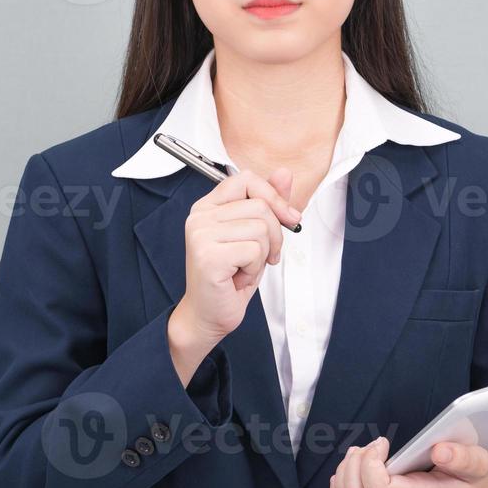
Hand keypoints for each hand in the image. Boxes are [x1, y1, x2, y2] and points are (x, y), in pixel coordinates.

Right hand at [179, 166, 300, 342]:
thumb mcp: (255, 236)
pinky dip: (255, 269)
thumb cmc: (230, 277)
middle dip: (274, 236)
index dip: (273, 196)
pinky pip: (254, 250)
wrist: (209, 314)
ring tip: (244, 268)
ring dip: (262, 255)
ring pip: (261, 229)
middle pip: (260, 206)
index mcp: (208, 206)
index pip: (246, 179)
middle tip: (262, 257)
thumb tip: (284, 173)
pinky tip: (238, 277)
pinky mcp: (208, 255)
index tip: (288, 217)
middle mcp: (200, 216)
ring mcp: (201, 234)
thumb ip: (268, 203)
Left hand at [329, 437, 487, 487]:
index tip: (383, 443)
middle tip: (371, 446)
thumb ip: (464, 458)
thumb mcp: (479, 465)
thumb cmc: (472, 484)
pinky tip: (347, 474)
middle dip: (354, 463)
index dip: (370, 463)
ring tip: (360, 455)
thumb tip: (440, 450)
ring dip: (344, 474)